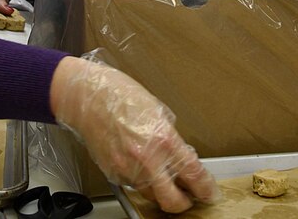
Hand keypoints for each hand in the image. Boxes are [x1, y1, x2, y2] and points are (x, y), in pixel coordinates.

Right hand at [52, 55, 219, 212]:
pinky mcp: (113, 173)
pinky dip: (141, 180)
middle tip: (190, 198)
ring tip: (165, 181)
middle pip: (172, 200)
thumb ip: (171, 136)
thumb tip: (180, 154)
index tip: (210, 192)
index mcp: (163, 139)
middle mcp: (146, 159)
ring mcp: (127, 169)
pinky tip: (142, 166)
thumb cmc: (120, 95)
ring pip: (151, 195)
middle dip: (184, 203)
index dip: (206, 188)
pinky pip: (133, 185)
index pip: (193, 174)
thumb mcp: (158, 110)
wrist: (87, 96)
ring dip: (162, 193)